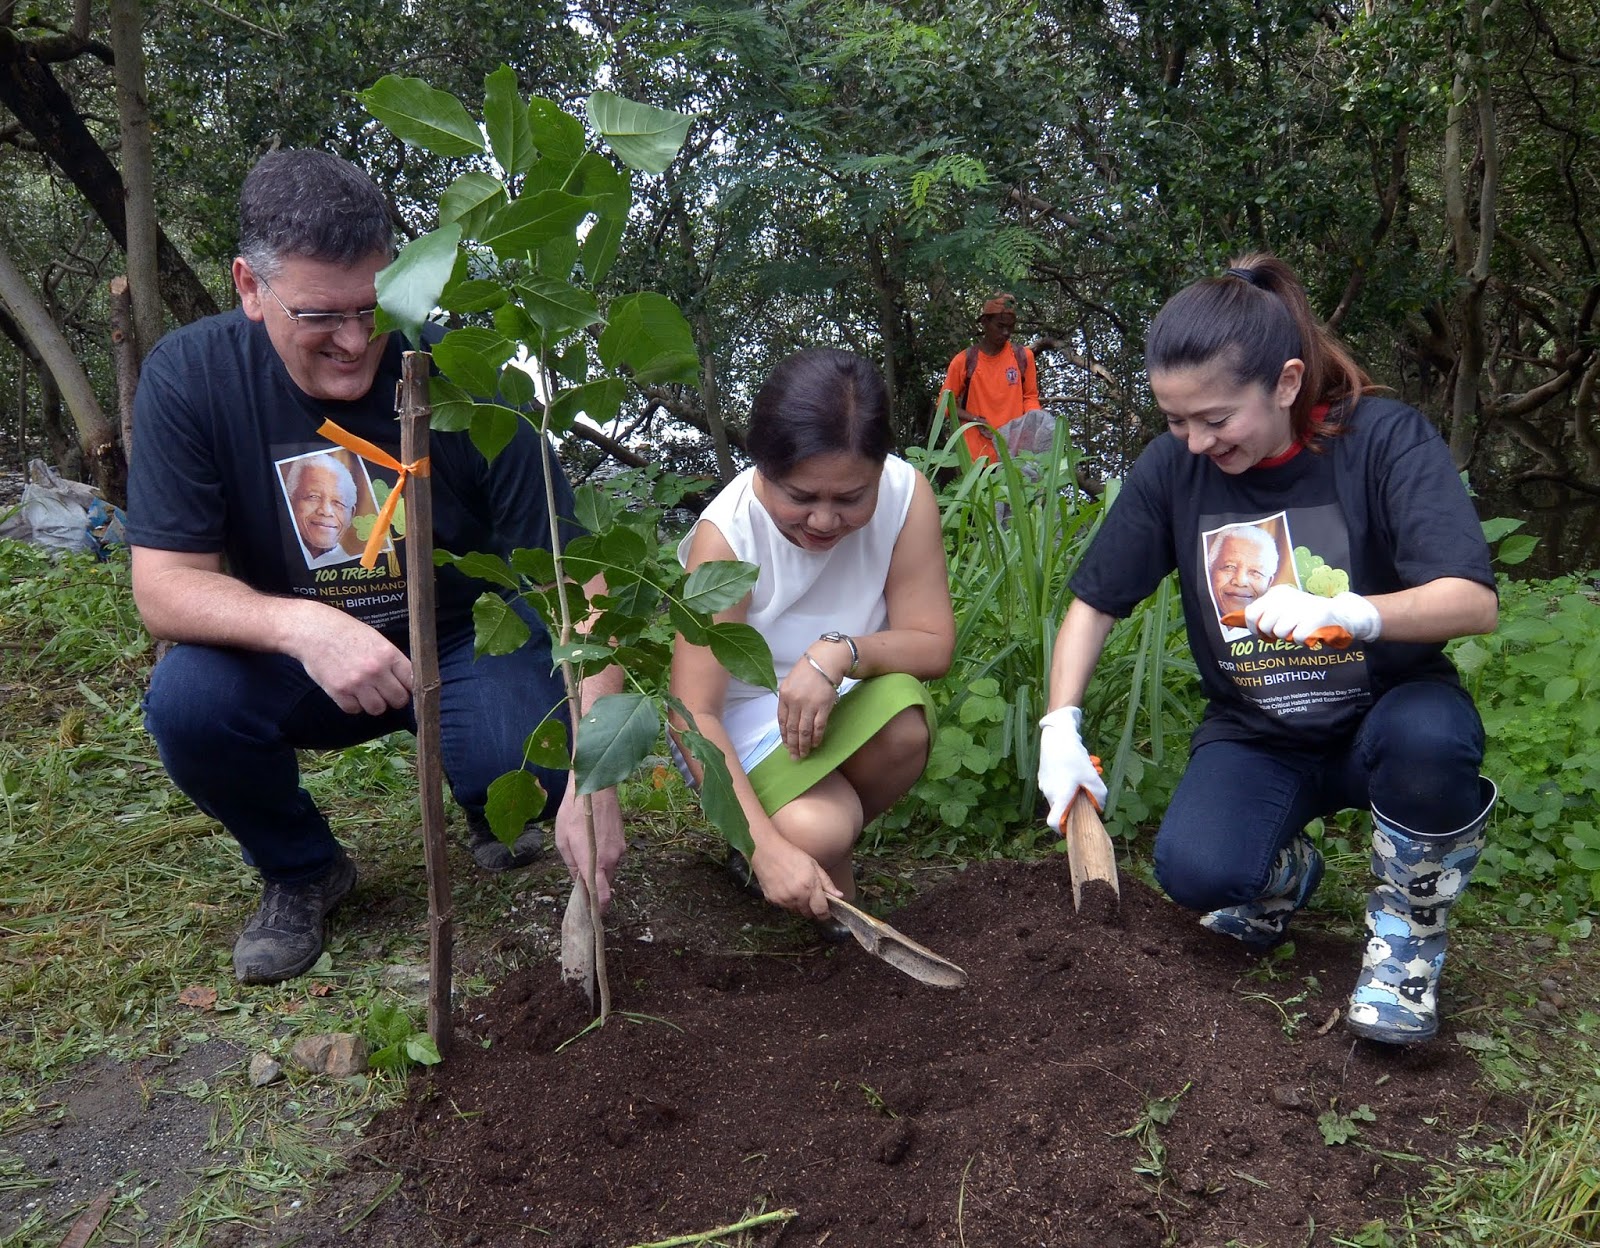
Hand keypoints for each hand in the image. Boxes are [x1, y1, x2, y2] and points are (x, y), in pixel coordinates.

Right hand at [286, 603, 412, 714]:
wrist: (313, 630)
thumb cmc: (345, 632)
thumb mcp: (376, 639)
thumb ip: (391, 660)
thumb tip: (407, 680)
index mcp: (388, 654)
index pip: (412, 682)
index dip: (409, 687)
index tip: (404, 688)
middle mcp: (375, 670)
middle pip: (398, 700)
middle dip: (394, 698)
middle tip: (385, 693)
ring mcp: (357, 683)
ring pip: (378, 709)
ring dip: (374, 704)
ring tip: (367, 693)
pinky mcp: (338, 692)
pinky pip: (354, 710)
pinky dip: (353, 705)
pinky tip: (350, 693)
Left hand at [554, 782, 624, 913]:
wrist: (595, 788)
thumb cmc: (574, 813)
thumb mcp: (563, 842)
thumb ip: (572, 865)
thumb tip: (578, 880)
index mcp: (594, 863)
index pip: (602, 895)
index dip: (599, 908)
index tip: (593, 914)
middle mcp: (611, 860)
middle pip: (605, 884)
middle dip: (595, 885)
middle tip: (579, 877)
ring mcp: (620, 850)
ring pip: (610, 870)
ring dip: (599, 869)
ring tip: (584, 852)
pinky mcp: (623, 840)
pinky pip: (614, 857)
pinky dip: (605, 857)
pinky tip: (594, 842)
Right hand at [749, 836, 835, 919]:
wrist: (766, 851)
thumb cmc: (792, 855)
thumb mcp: (813, 865)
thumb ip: (827, 883)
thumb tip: (839, 896)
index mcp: (809, 887)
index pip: (821, 911)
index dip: (825, 914)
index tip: (825, 912)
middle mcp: (797, 897)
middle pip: (808, 913)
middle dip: (811, 907)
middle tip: (809, 894)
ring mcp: (783, 900)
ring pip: (796, 911)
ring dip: (798, 904)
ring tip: (795, 888)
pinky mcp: (772, 901)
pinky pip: (784, 907)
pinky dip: (787, 901)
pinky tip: (784, 887)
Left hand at [776, 651, 841, 759]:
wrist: (825, 661)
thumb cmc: (808, 671)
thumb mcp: (791, 683)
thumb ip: (788, 699)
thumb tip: (788, 719)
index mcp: (784, 695)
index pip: (782, 721)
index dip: (784, 735)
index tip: (786, 745)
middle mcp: (795, 701)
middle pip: (792, 728)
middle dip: (793, 745)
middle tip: (794, 756)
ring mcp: (809, 705)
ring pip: (804, 731)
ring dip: (804, 745)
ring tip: (804, 754)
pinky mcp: (823, 707)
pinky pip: (818, 727)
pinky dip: (816, 737)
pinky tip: (816, 744)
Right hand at [1038, 706, 1107, 830]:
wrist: (1057, 736)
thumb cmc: (1074, 758)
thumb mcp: (1092, 776)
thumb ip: (1099, 795)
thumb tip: (1100, 807)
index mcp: (1059, 797)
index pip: (1054, 823)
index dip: (1062, 829)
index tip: (1073, 825)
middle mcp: (1048, 793)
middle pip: (1060, 807)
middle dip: (1074, 803)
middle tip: (1086, 791)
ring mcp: (1044, 784)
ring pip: (1059, 794)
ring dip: (1071, 790)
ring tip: (1084, 773)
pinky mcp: (1043, 775)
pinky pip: (1055, 785)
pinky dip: (1065, 781)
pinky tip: (1074, 766)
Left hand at [1245, 585, 1380, 645]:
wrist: (1340, 614)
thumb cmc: (1305, 614)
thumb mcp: (1282, 609)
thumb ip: (1261, 615)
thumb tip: (1227, 620)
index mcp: (1276, 594)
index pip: (1252, 613)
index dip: (1255, 628)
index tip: (1263, 633)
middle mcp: (1287, 597)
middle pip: (1265, 626)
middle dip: (1272, 635)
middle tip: (1284, 633)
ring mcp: (1302, 606)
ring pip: (1280, 633)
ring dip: (1289, 638)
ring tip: (1299, 630)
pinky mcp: (1316, 617)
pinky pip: (1297, 638)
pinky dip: (1301, 641)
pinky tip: (1309, 634)